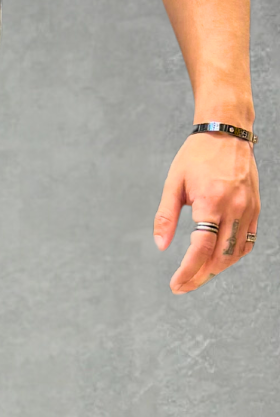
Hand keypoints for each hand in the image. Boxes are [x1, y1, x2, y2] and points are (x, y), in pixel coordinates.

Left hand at [153, 131, 259, 292]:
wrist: (227, 131)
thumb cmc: (196, 155)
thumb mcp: (173, 184)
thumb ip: (166, 217)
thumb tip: (161, 245)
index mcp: (211, 201)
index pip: (201, 249)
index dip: (187, 272)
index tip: (175, 285)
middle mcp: (234, 207)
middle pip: (219, 257)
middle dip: (199, 276)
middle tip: (182, 285)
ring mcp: (248, 208)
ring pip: (235, 253)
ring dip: (216, 269)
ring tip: (197, 274)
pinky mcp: (255, 207)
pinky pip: (248, 241)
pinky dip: (233, 256)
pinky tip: (218, 260)